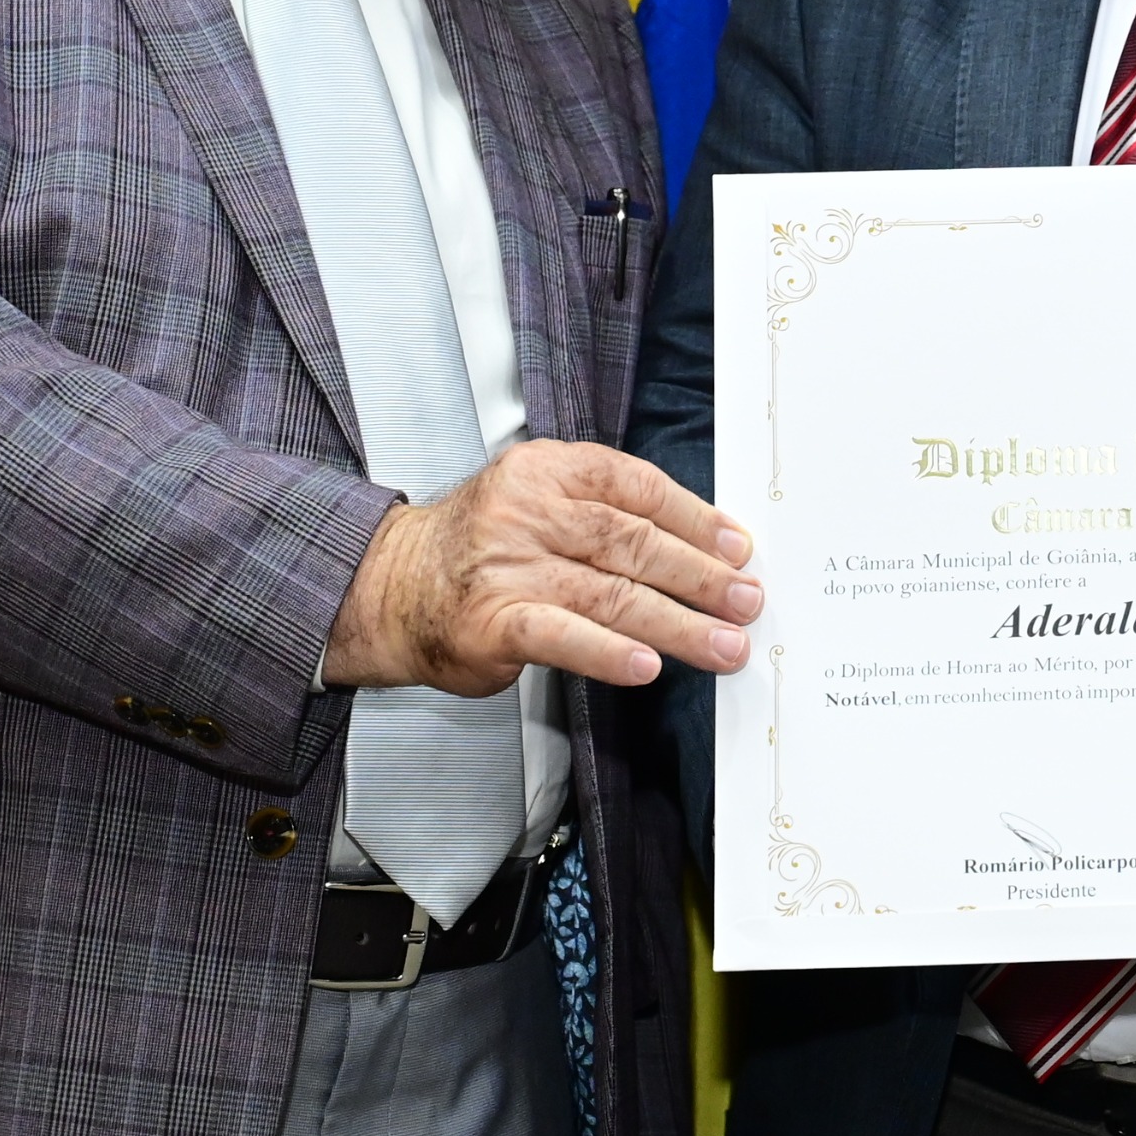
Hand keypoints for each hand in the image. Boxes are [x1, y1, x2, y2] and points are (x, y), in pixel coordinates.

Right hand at [324, 441, 757, 692]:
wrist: (390, 588)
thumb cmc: (481, 549)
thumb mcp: (536, 502)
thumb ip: (605, 514)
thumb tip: (704, 550)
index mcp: (546, 470)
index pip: (637, 487)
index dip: (696, 519)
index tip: (739, 549)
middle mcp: (526, 512)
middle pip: (632, 542)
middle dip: (700, 576)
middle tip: (745, 601)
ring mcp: (506, 567)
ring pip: (610, 594)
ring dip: (677, 623)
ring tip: (723, 644)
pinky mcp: (491, 623)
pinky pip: (561, 636)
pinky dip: (607, 652)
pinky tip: (646, 666)